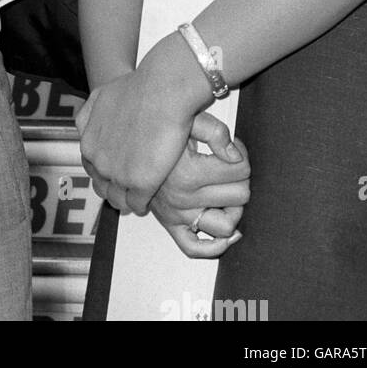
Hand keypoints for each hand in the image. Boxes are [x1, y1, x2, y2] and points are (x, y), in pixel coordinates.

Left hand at [77, 67, 193, 215]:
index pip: (92, 169)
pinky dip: (142, 204)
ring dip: (127, 200)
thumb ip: (88, 116)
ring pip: (118, 199)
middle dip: (114, 188)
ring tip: (139, 197)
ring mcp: (118, 174)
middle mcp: (98, 161)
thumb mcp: (99, 97)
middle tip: (128, 188)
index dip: (106, 172)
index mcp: (88, 143)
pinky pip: (137, 204)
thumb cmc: (137, 90)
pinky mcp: (140, 184)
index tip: (117, 172)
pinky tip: (150, 199)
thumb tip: (84, 126)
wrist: (161, 93)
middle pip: (102, 187)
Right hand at [148, 112, 248, 258]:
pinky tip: (228, 231)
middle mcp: (182, 198)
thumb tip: (236, 152)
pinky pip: (195, 247)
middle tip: (230, 165)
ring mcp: (176, 214)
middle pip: (240, 195)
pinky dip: (216, 245)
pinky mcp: (170, 225)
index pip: (240, 169)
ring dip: (233, 208)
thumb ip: (214, 131)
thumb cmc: (156, 130)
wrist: (124, 143)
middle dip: (241, 178)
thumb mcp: (184, 120)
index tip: (234, 147)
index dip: (243, 154)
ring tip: (226, 191)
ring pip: (226, 225)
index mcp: (188, 172)